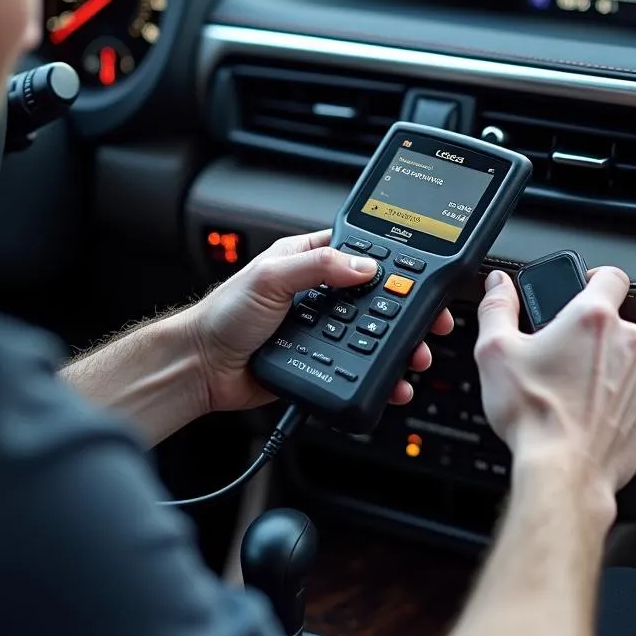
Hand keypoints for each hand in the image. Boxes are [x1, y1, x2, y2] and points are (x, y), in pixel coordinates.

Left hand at [184, 230, 453, 412]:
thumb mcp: (270, 277)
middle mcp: (320, 294)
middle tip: (432, 324)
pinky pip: (358, 369)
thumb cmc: (223, 314)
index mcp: (308, 259)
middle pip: (378, 300)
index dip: (395, 262)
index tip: (424, 274)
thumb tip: (364, 266)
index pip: (362, 252)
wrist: (203, 367)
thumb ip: (318, 266)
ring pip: (374, 337)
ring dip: (400, 348)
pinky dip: (380, 377)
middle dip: (409, 313)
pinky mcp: (320, 362)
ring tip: (417, 357)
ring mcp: (322, 330)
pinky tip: (393, 383)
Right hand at [474, 267, 635, 498]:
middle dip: (584, 334)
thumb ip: (497, 308)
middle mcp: (628, 344)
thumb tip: (498, 285)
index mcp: (593, 318)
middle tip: (553, 353)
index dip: (592, 276)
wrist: (563, 473)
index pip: (610, 275)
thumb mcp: (495, 351)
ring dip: (599, 367)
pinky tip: (582, 412)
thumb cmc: (533, 415)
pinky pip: (630, 394)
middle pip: (612, 322)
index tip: (577, 288)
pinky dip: (611, 399)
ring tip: (565, 388)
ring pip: (622, 359)